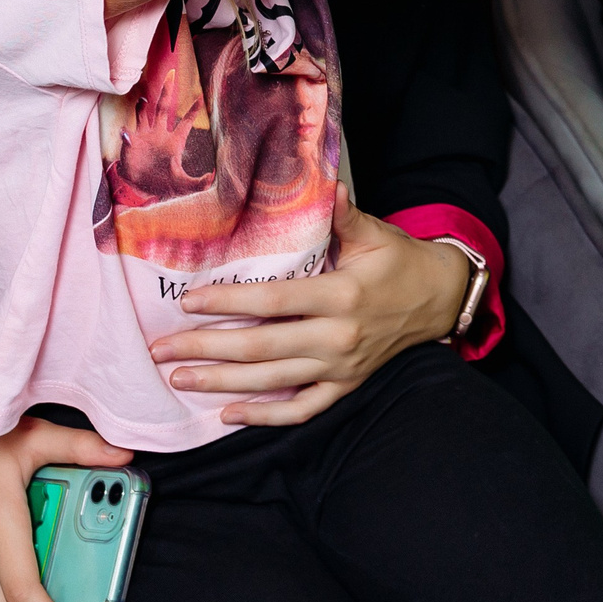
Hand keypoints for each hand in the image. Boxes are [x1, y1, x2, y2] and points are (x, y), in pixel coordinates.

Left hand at [147, 188, 467, 426]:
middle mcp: (338, 336)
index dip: (229, 302)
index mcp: (343, 295)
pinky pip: (302, 409)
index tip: (189, 302)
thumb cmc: (402, 262)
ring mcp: (341, 367)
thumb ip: (344, 216)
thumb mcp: (377, 234)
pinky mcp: (346, 385)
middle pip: (262, 347)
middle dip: (207, 348)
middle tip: (162, 347)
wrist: (441, 299)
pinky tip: (229, 415)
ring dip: (222, 382)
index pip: (275, 301)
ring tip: (180, 377)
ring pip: (273, 381)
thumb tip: (326, 185)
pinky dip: (265, 416)